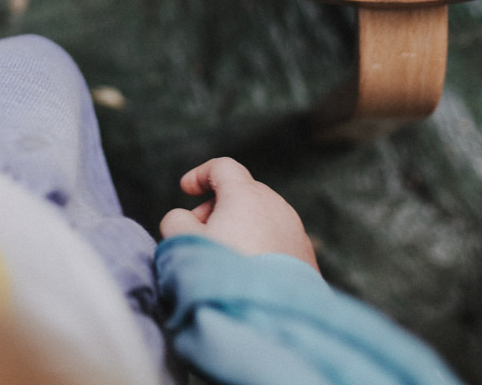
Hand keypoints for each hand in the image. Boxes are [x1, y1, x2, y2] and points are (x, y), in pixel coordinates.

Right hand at [159, 157, 316, 269]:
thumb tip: (183, 219)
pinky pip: (277, 239)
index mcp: (246, 195)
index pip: (223, 167)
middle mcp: (275, 205)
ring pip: (262, 216)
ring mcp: (295, 229)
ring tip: (225, 255)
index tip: (186, 189)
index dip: (200, 175)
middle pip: (242, 192)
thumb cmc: (224, 272)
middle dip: (217, 206)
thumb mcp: (184, 242)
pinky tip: (249, 270)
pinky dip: (260, 244)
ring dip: (241, 226)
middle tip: (200, 231)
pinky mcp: (306, 255)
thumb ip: (176, 220)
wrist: (270, 314)